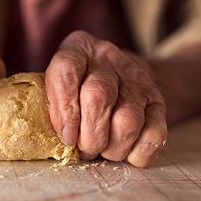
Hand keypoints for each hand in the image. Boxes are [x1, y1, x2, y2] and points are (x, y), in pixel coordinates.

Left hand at [45, 31, 166, 166]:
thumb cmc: (80, 87)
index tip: (65, 136)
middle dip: (88, 136)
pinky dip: (137, 153)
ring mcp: (138, 79)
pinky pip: (154, 134)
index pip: (66, 71)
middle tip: (84, 149)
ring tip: (102, 150)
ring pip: (127, 121)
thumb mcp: (60, 82)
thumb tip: (41, 134)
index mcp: (79, 47)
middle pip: (97, 98)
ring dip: (111, 148)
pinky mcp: (159, 101)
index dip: (63, 109)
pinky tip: (125, 152)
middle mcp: (109, 58)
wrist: (125, 78)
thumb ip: (51, 100)